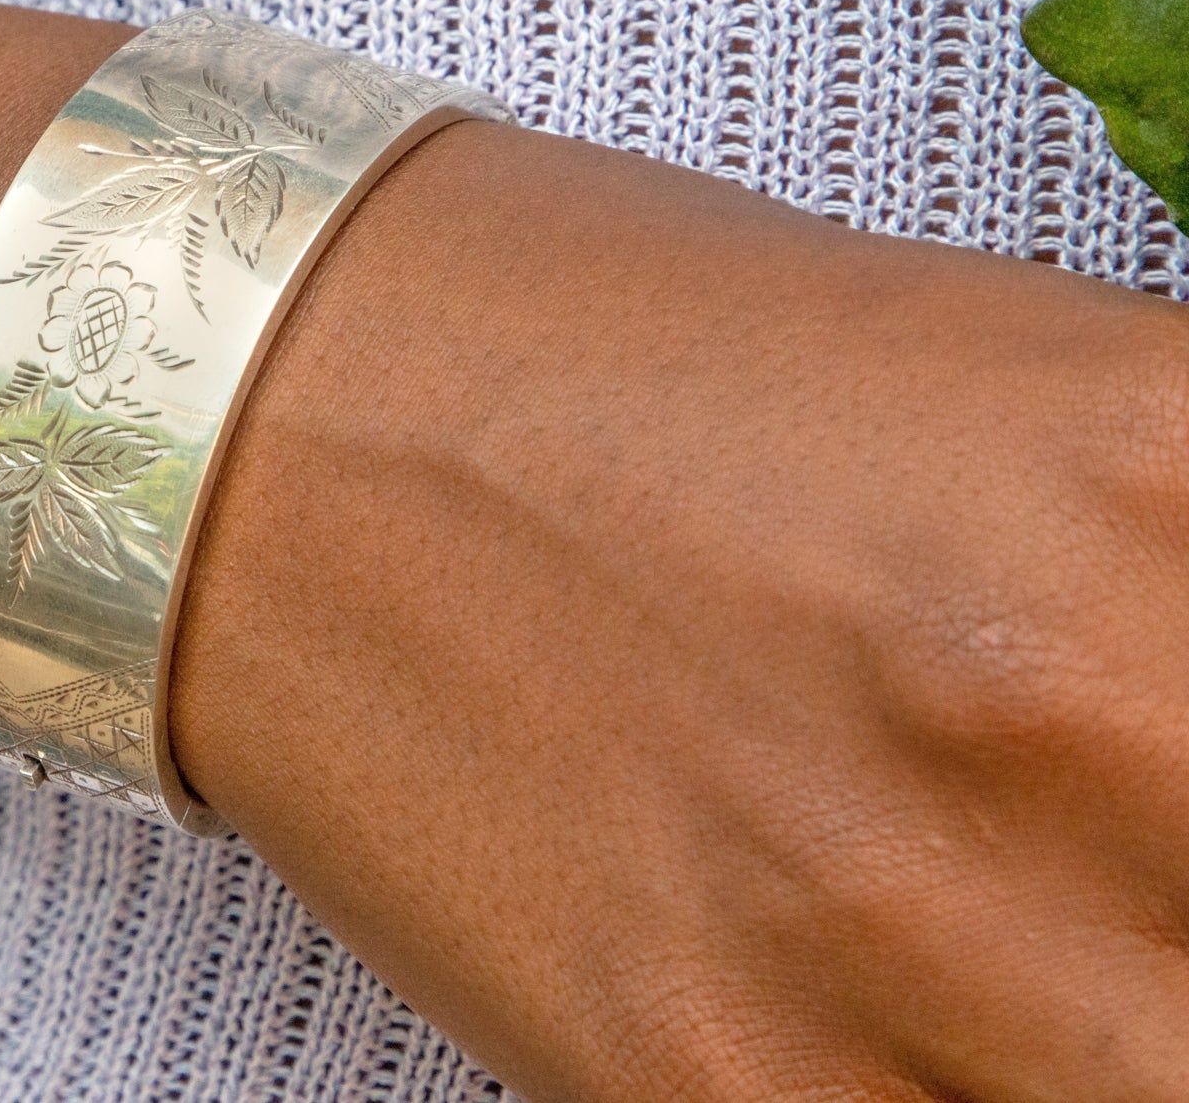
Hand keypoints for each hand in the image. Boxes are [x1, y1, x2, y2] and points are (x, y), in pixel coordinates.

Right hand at [179, 119, 1188, 1099]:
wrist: (285, 417)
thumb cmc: (618, 358)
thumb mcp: (1004, 379)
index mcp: (1166, 473)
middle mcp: (1059, 707)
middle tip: (1156, 899)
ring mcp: (879, 926)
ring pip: (1155, 1086)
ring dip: (1122, 1022)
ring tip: (1053, 963)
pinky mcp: (697, 1071)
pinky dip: (963, 1094)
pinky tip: (931, 1030)